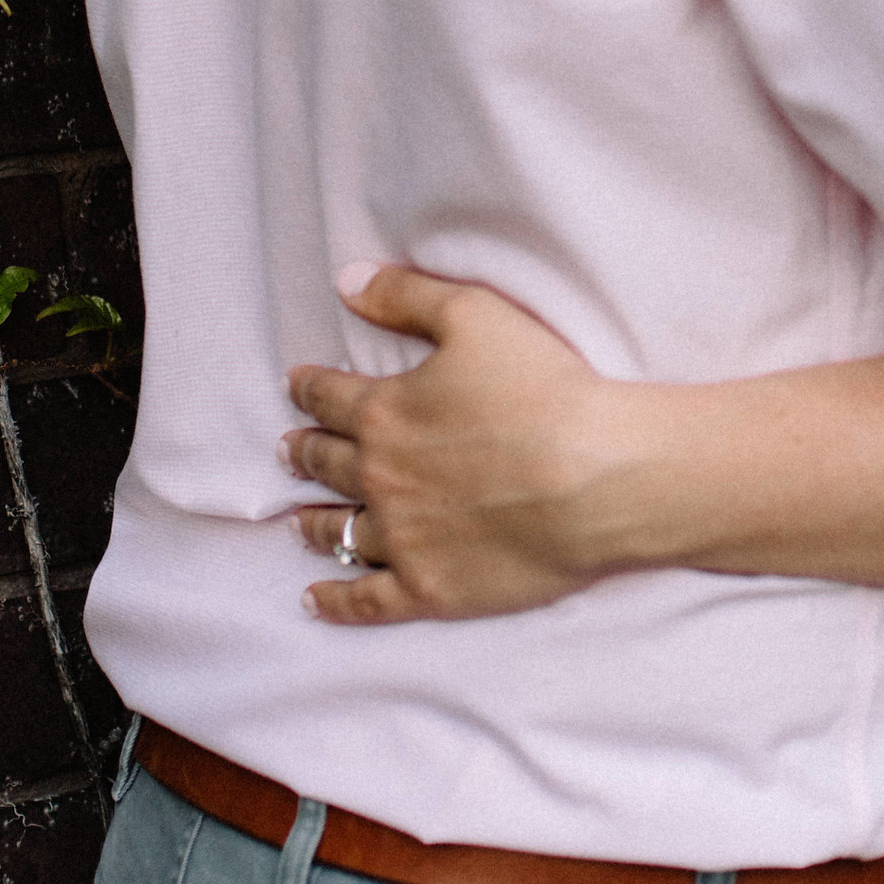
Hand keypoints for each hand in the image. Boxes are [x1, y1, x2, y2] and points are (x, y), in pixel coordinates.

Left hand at [284, 264, 646, 624]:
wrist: (595, 477)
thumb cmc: (543, 389)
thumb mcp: (475, 314)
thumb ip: (405, 296)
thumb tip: (347, 281)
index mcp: (385, 414)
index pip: (329, 396)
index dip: (309, 388)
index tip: (296, 386)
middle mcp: (380, 479)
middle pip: (327, 463)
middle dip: (303, 452)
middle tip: (288, 450)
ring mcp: (402, 540)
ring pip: (339, 531)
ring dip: (312, 522)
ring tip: (297, 521)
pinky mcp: (430, 589)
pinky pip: (366, 601)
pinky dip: (335, 601)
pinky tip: (315, 599)